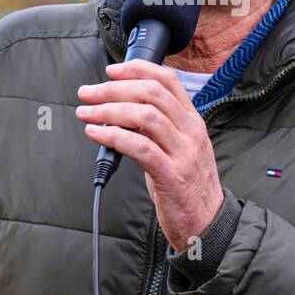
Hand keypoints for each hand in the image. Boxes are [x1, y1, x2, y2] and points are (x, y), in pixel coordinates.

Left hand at [77, 59, 223, 251]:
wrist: (207, 224)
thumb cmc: (187, 186)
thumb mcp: (177, 149)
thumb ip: (155, 129)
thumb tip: (119, 112)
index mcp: (192, 121)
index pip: (168, 80)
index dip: (138, 69)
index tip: (112, 71)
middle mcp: (191, 131)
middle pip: (152, 93)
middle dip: (114, 88)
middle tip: (89, 93)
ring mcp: (183, 152)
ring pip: (145, 116)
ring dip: (109, 110)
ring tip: (86, 113)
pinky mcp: (172, 174)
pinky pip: (139, 146)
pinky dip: (113, 136)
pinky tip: (96, 134)